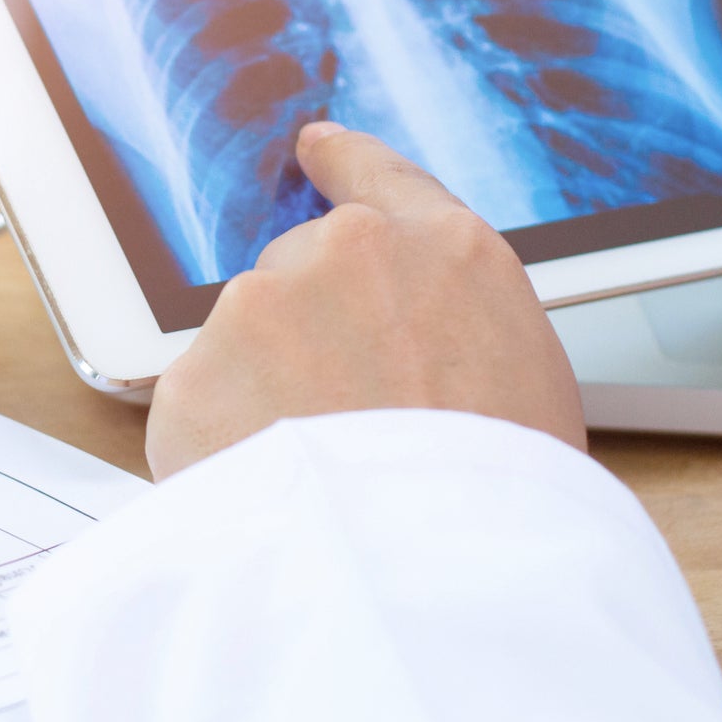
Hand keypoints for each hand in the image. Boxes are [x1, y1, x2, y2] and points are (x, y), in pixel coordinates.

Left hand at [145, 124, 584, 479]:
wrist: (431, 572)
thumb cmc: (505, 500)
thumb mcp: (528, 388)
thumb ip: (454, 331)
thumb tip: (405, 347)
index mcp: (448, 250)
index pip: (382, 180)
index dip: (342, 163)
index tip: (314, 149)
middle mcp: (348, 253)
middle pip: (303, 281)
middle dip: (309, 344)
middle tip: (347, 429)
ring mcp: (260, 305)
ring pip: (246, 349)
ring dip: (265, 401)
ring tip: (325, 482)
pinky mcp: (193, 371)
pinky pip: (201, 413)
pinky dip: (224, 455)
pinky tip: (276, 500)